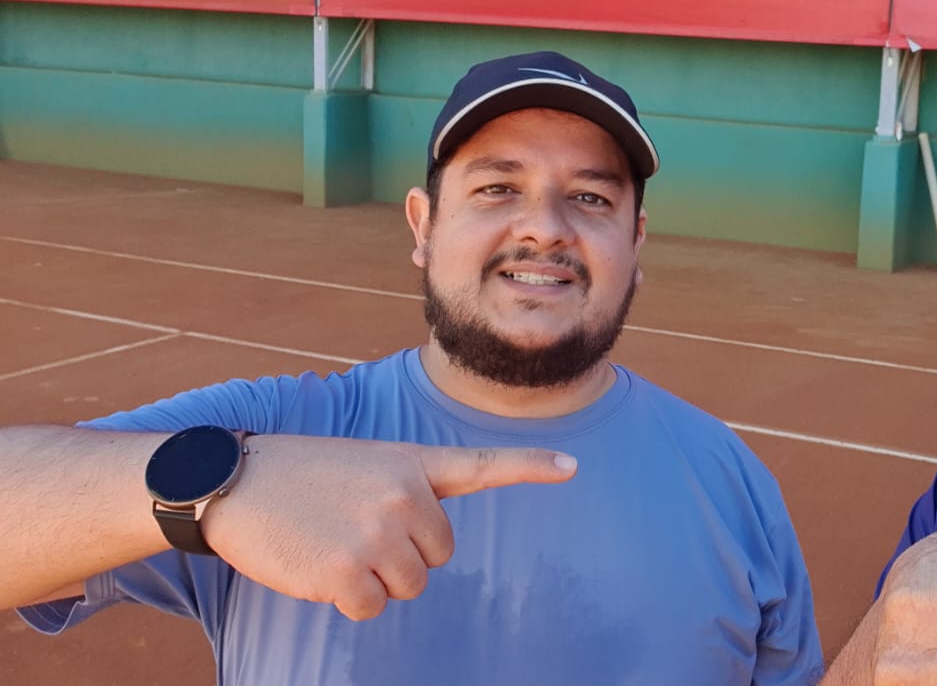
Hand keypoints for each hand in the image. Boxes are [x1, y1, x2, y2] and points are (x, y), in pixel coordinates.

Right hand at [201, 435, 575, 619]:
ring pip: (406, 586)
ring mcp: (377, 533)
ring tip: (330, 541)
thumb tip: (424, 551)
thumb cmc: (298, 476)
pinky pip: (370, 606)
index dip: (531, 466)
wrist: (230, 479)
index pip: (481, 465)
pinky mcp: (347, 571)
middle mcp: (404, 495)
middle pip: (435, 557)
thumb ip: (404, 494)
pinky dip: (344, 598)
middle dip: (400, 555)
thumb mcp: (362, 465)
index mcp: (410, 464)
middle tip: (351, 528)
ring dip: (371, 578)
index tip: (573, 466)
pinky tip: (315, 564)